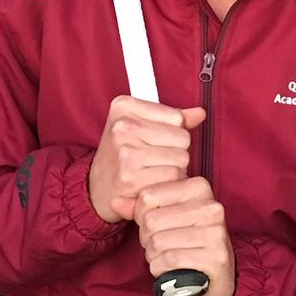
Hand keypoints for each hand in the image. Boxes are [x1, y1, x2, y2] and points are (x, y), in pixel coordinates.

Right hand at [88, 95, 204, 223]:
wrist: (96, 188)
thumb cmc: (123, 153)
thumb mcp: (141, 126)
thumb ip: (174, 119)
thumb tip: (200, 113)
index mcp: (124, 106)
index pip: (177, 117)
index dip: (173, 132)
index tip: (155, 139)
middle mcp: (123, 127)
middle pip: (183, 139)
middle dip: (176, 151)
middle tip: (155, 159)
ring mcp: (126, 152)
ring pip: (181, 160)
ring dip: (174, 170)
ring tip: (155, 171)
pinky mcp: (130, 178)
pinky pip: (173, 179)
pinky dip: (169, 185)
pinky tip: (153, 184)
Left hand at [134, 176, 235, 295]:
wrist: (217, 271)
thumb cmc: (186, 237)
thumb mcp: (166, 214)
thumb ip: (139, 207)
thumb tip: (113, 202)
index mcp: (198, 186)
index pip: (148, 195)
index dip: (141, 215)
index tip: (153, 223)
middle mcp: (210, 206)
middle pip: (150, 221)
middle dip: (146, 238)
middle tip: (158, 243)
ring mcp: (216, 231)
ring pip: (157, 242)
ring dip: (153, 255)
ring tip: (165, 255)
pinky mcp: (216, 257)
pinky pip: (169, 261)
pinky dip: (161, 268)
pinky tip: (170, 268)